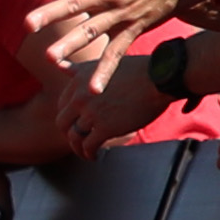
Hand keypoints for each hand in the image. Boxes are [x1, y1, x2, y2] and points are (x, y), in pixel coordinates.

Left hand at [25, 0, 216, 86]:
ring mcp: (123, 14)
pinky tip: (89, 90)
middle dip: (53, 15)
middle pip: (78, 5)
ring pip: (94, 31)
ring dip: (74, 45)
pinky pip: (116, 53)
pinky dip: (104, 72)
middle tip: (29, 25)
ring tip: (52, 58)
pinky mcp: (133, 30)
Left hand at [47, 54, 175, 158]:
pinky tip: (94, 156)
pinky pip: (88, 146)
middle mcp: (80, 96)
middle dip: (68, 133)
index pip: (62, 104)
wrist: (160, 78)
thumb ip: (80, 69)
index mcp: (79, 79)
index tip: (75, 123)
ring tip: (85, 152)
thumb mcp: (103, 62)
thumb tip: (58, 65)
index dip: (68, 116)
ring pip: (73, 137)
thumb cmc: (139, 69)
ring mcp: (91, 113)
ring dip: (77, 148)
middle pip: (63, 122)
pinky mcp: (105, 128)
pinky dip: (89, 154)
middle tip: (77, 140)